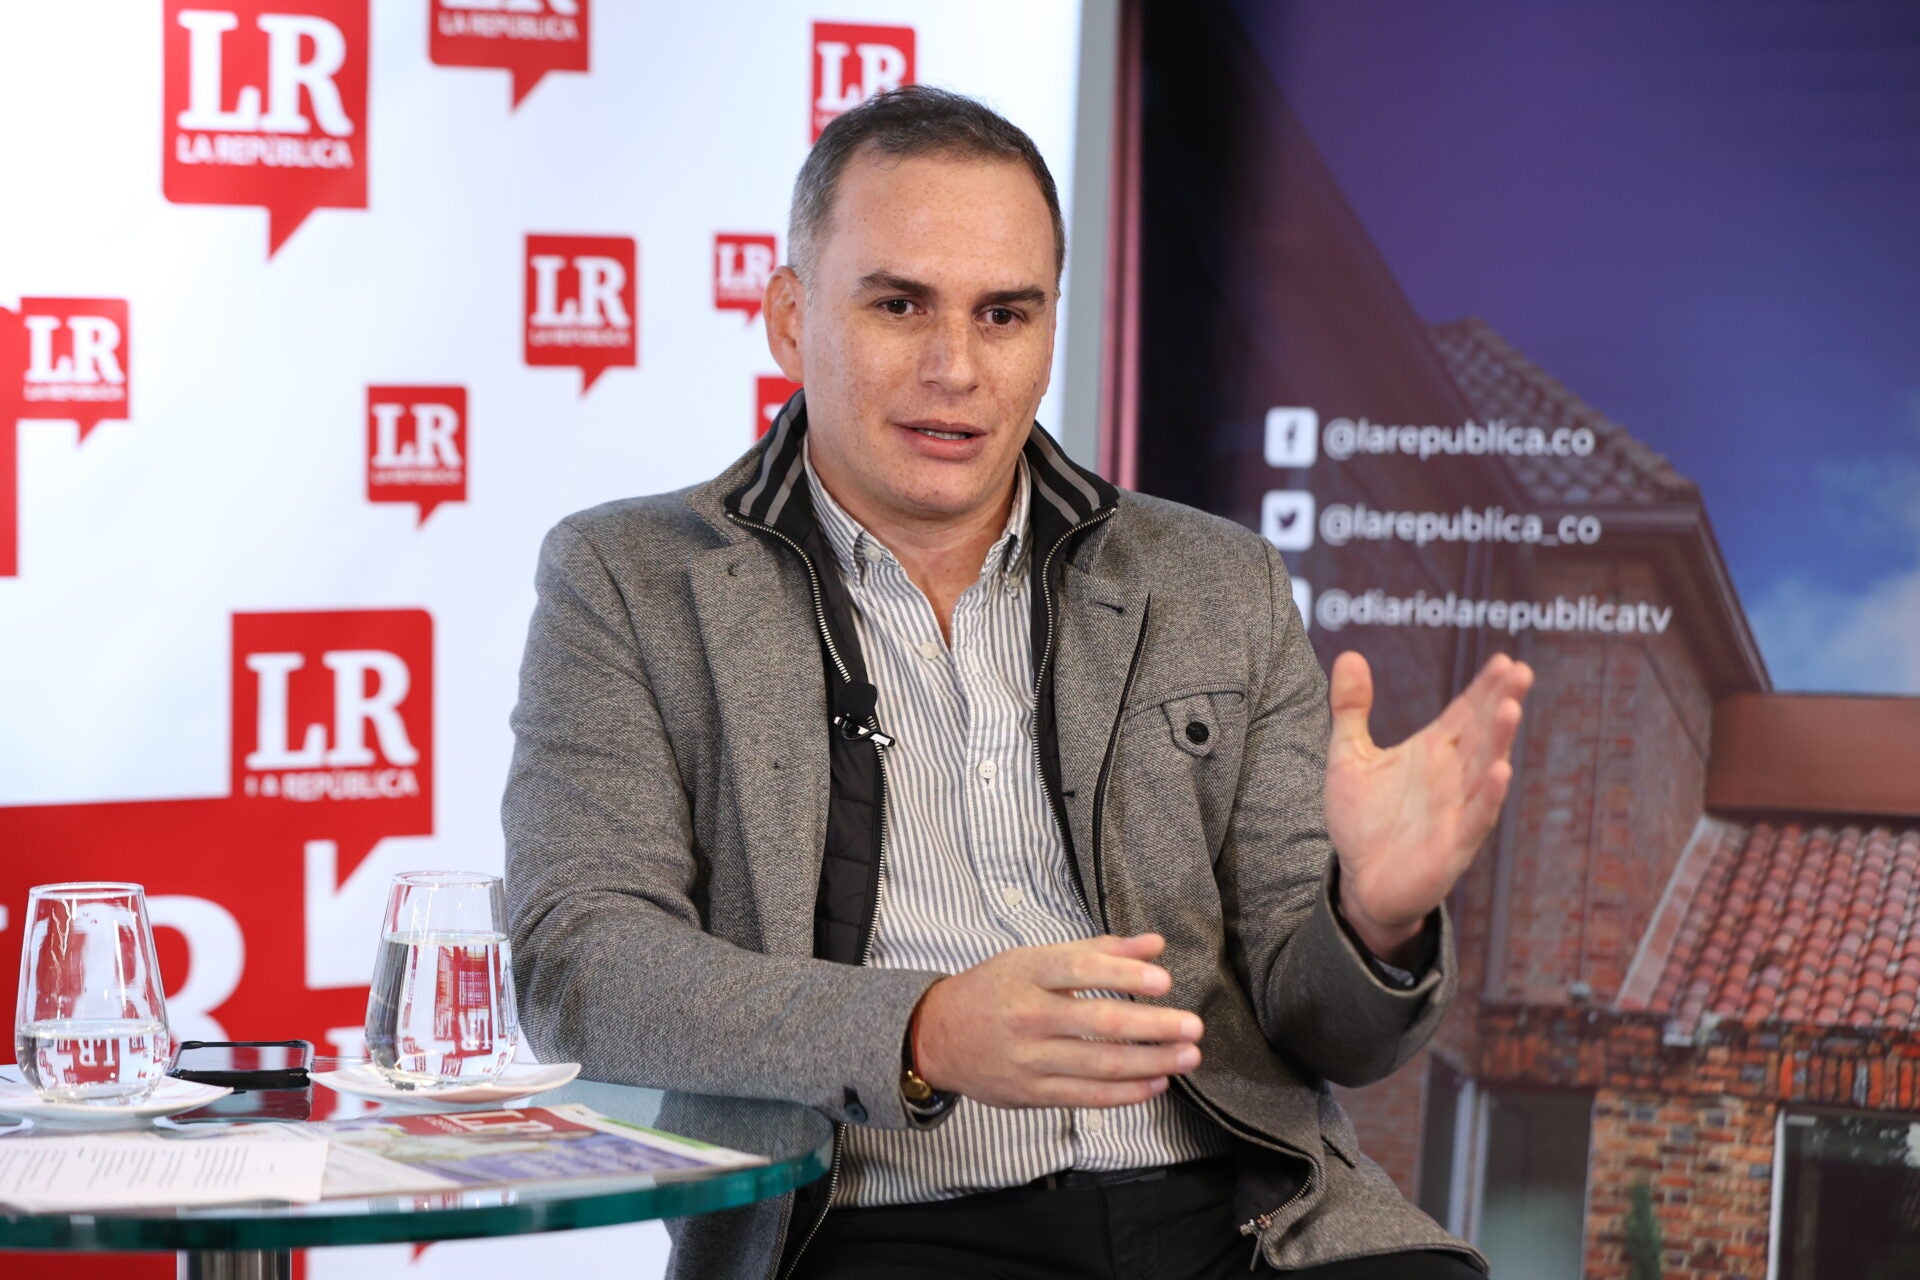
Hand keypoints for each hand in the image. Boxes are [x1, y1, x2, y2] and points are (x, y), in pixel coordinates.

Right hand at [912, 933, 1204, 1108]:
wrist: (936, 1036)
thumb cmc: (994, 990)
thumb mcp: (1034, 958)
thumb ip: (1097, 951)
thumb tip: (1153, 944)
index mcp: (1027, 973)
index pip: (1080, 970)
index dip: (1123, 976)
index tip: (1163, 982)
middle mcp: (1028, 1015)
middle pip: (1098, 1022)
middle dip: (1152, 1027)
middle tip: (1193, 1026)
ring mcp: (1028, 1059)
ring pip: (1099, 1064)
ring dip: (1151, 1062)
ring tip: (1187, 1056)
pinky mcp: (1030, 1093)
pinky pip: (1086, 1097)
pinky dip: (1126, 1092)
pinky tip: (1156, 1083)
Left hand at [1324, 652, 1533, 964]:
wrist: (1361, 882)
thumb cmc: (1363, 819)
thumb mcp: (1348, 756)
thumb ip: (1351, 708)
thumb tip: (1350, 654)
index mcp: (1433, 751)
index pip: (1465, 711)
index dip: (1484, 686)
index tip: (1504, 659)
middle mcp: (1451, 775)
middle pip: (1481, 732)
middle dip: (1501, 702)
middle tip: (1520, 671)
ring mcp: (1455, 809)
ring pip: (1483, 769)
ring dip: (1499, 741)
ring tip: (1511, 708)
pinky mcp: (1452, 846)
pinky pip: (1474, 818)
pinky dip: (1488, 796)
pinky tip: (1501, 770)